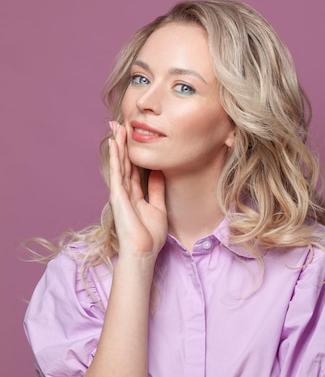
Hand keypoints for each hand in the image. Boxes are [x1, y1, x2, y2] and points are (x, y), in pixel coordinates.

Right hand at [109, 121, 167, 258]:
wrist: (143, 252)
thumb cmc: (149, 236)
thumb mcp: (158, 207)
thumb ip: (156, 190)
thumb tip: (159, 171)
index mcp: (135, 195)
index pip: (133, 169)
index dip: (132, 152)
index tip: (133, 136)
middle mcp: (125, 192)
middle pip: (124, 162)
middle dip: (122, 143)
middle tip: (119, 124)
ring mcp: (120, 193)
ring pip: (118, 163)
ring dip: (117, 144)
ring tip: (115, 126)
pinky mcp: (118, 196)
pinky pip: (117, 172)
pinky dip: (115, 157)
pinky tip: (114, 144)